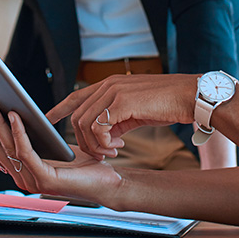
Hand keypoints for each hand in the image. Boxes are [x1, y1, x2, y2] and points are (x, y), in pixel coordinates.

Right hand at [0, 98, 121, 202]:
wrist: (107, 181)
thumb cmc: (80, 162)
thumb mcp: (48, 144)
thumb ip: (29, 135)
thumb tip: (9, 109)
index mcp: (18, 170)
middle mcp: (20, 177)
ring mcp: (31, 181)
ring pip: (6, 147)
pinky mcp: (45, 179)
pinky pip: (26, 151)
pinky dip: (18, 132)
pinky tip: (14, 115)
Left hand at [46, 74, 197, 159]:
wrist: (190, 96)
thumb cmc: (167, 104)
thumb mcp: (135, 110)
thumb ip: (117, 118)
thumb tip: (105, 135)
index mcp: (110, 84)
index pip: (76, 96)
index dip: (59, 108)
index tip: (48, 119)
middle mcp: (108, 85)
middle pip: (77, 116)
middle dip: (84, 141)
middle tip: (103, 153)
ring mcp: (114, 91)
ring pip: (84, 123)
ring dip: (95, 144)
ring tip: (112, 151)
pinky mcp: (122, 102)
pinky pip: (99, 127)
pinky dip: (103, 142)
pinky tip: (118, 146)